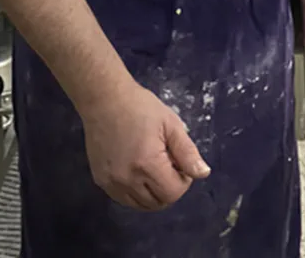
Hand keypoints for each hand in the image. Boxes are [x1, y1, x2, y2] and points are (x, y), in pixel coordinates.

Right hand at [80, 79, 210, 210]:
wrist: (104, 99)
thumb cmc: (140, 107)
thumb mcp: (170, 124)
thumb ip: (187, 152)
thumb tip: (203, 173)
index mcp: (148, 164)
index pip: (173, 193)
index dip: (183, 180)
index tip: (179, 161)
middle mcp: (128, 180)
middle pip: (158, 203)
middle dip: (169, 187)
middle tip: (167, 163)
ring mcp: (112, 183)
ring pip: (140, 205)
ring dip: (153, 192)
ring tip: (152, 167)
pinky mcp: (101, 181)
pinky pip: (124, 199)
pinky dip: (135, 192)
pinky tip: (137, 170)